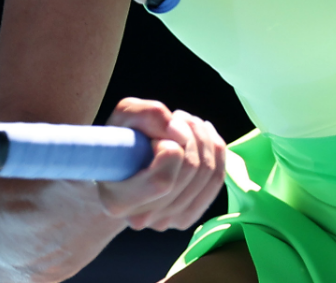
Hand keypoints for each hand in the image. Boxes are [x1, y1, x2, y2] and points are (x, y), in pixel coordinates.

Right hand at [96, 98, 225, 230]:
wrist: (119, 168)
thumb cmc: (121, 141)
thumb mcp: (124, 116)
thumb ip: (146, 114)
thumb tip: (176, 128)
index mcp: (119, 201)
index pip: (163, 180)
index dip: (172, 147)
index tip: (160, 132)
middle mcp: (142, 218)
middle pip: (192, 170)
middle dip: (191, 134)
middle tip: (178, 118)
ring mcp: (166, 221)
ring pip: (209, 172)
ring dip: (205, 137)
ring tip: (188, 123)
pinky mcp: (185, 218)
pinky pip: (216, 180)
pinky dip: (216, 151)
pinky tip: (204, 135)